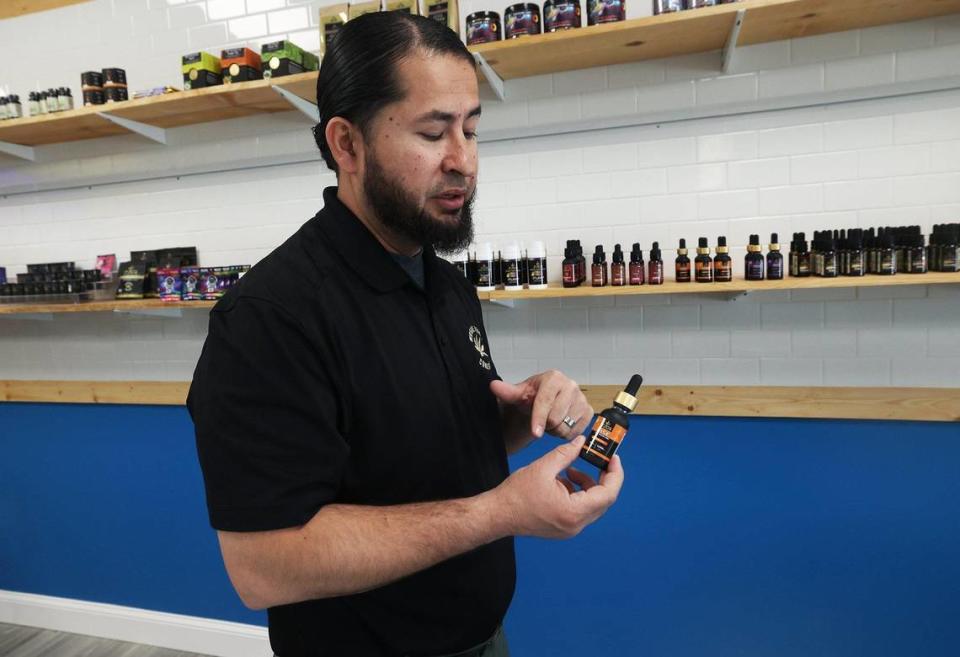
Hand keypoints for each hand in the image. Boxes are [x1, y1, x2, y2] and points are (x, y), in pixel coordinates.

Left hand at [490, 370, 593, 442]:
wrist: (542, 403)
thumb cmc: (530, 398)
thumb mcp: (517, 395)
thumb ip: (507, 392)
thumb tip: (494, 386)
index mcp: (554, 377)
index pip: (545, 402)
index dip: (538, 419)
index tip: (535, 432)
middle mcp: (571, 385)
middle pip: (556, 418)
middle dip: (545, 424)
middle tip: (539, 420)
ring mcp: (582, 398)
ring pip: (566, 426)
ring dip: (554, 430)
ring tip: (549, 421)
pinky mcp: (589, 411)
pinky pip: (576, 431)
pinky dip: (566, 433)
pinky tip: (560, 424)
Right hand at [493, 436, 623, 538]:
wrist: (498, 515)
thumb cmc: (516, 494)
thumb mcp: (543, 467)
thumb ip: (566, 454)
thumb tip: (582, 442)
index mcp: (573, 511)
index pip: (608, 494)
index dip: (615, 474)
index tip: (613, 458)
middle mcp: (576, 524)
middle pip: (603, 500)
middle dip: (602, 478)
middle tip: (599, 460)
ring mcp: (570, 529)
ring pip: (592, 505)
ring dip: (587, 485)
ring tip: (570, 470)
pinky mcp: (563, 528)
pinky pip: (580, 510)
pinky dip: (578, 493)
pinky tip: (562, 482)